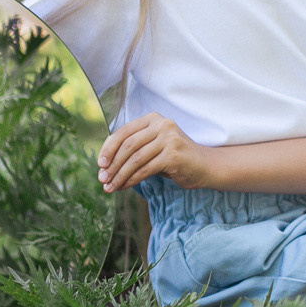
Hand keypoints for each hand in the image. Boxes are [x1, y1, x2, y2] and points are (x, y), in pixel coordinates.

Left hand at [97, 112, 214, 192]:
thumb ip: (133, 149)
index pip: (124, 132)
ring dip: (119, 175)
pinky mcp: (173, 155)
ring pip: (135, 159)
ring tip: (110, 187)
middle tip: (102, 179)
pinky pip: (145, 169)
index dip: (108, 148)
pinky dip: (131, 180)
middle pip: (128, 145)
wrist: (205, 167)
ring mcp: (169, 138)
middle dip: (112, 164)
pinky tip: (124, 187)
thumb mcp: (152, 148)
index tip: (100, 164)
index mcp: (153, 119)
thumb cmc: (174, 159)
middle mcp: (162, 124)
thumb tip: (104, 164)